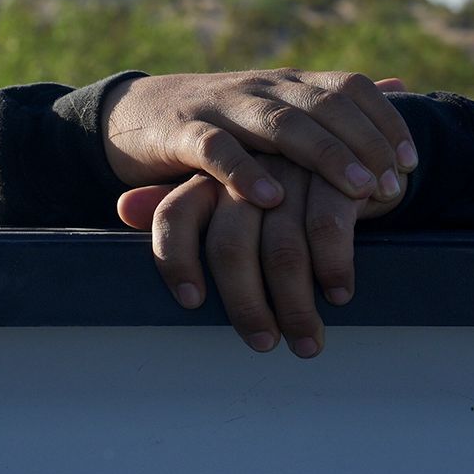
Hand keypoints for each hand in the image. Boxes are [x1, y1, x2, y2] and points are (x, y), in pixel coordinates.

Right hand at [101, 70, 414, 208]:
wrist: (134, 114)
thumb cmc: (221, 123)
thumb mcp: (280, 108)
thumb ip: (335, 103)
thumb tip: (401, 85)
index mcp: (289, 84)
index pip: (348, 87)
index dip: (384, 121)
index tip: (411, 163)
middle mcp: (262, 88)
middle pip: (324, 105)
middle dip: (364, 145)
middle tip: (392, 187)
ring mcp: (222, 106)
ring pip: (280, 122)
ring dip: (324, 156)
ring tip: (358, 192)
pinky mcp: (181, 132)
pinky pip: (216, 149)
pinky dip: (245, 172)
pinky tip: (272, 200)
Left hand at [115, 154, 401, 356]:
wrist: (349, 129)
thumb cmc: (282, 172)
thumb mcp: (230, 185)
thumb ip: (181, 201)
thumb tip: (123, 207)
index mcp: (213, 173)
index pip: (175, 213)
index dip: (175, 259)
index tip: (190, 302)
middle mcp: (247, 169)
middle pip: (230, 246)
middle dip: (246, 305)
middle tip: (263, 344)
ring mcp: (292, 169)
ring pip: (282, 248)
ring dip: (296, 304)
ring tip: (307, 341)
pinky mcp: (336, 171)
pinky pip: (327, 227)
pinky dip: (333, 267)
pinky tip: (338, 293)